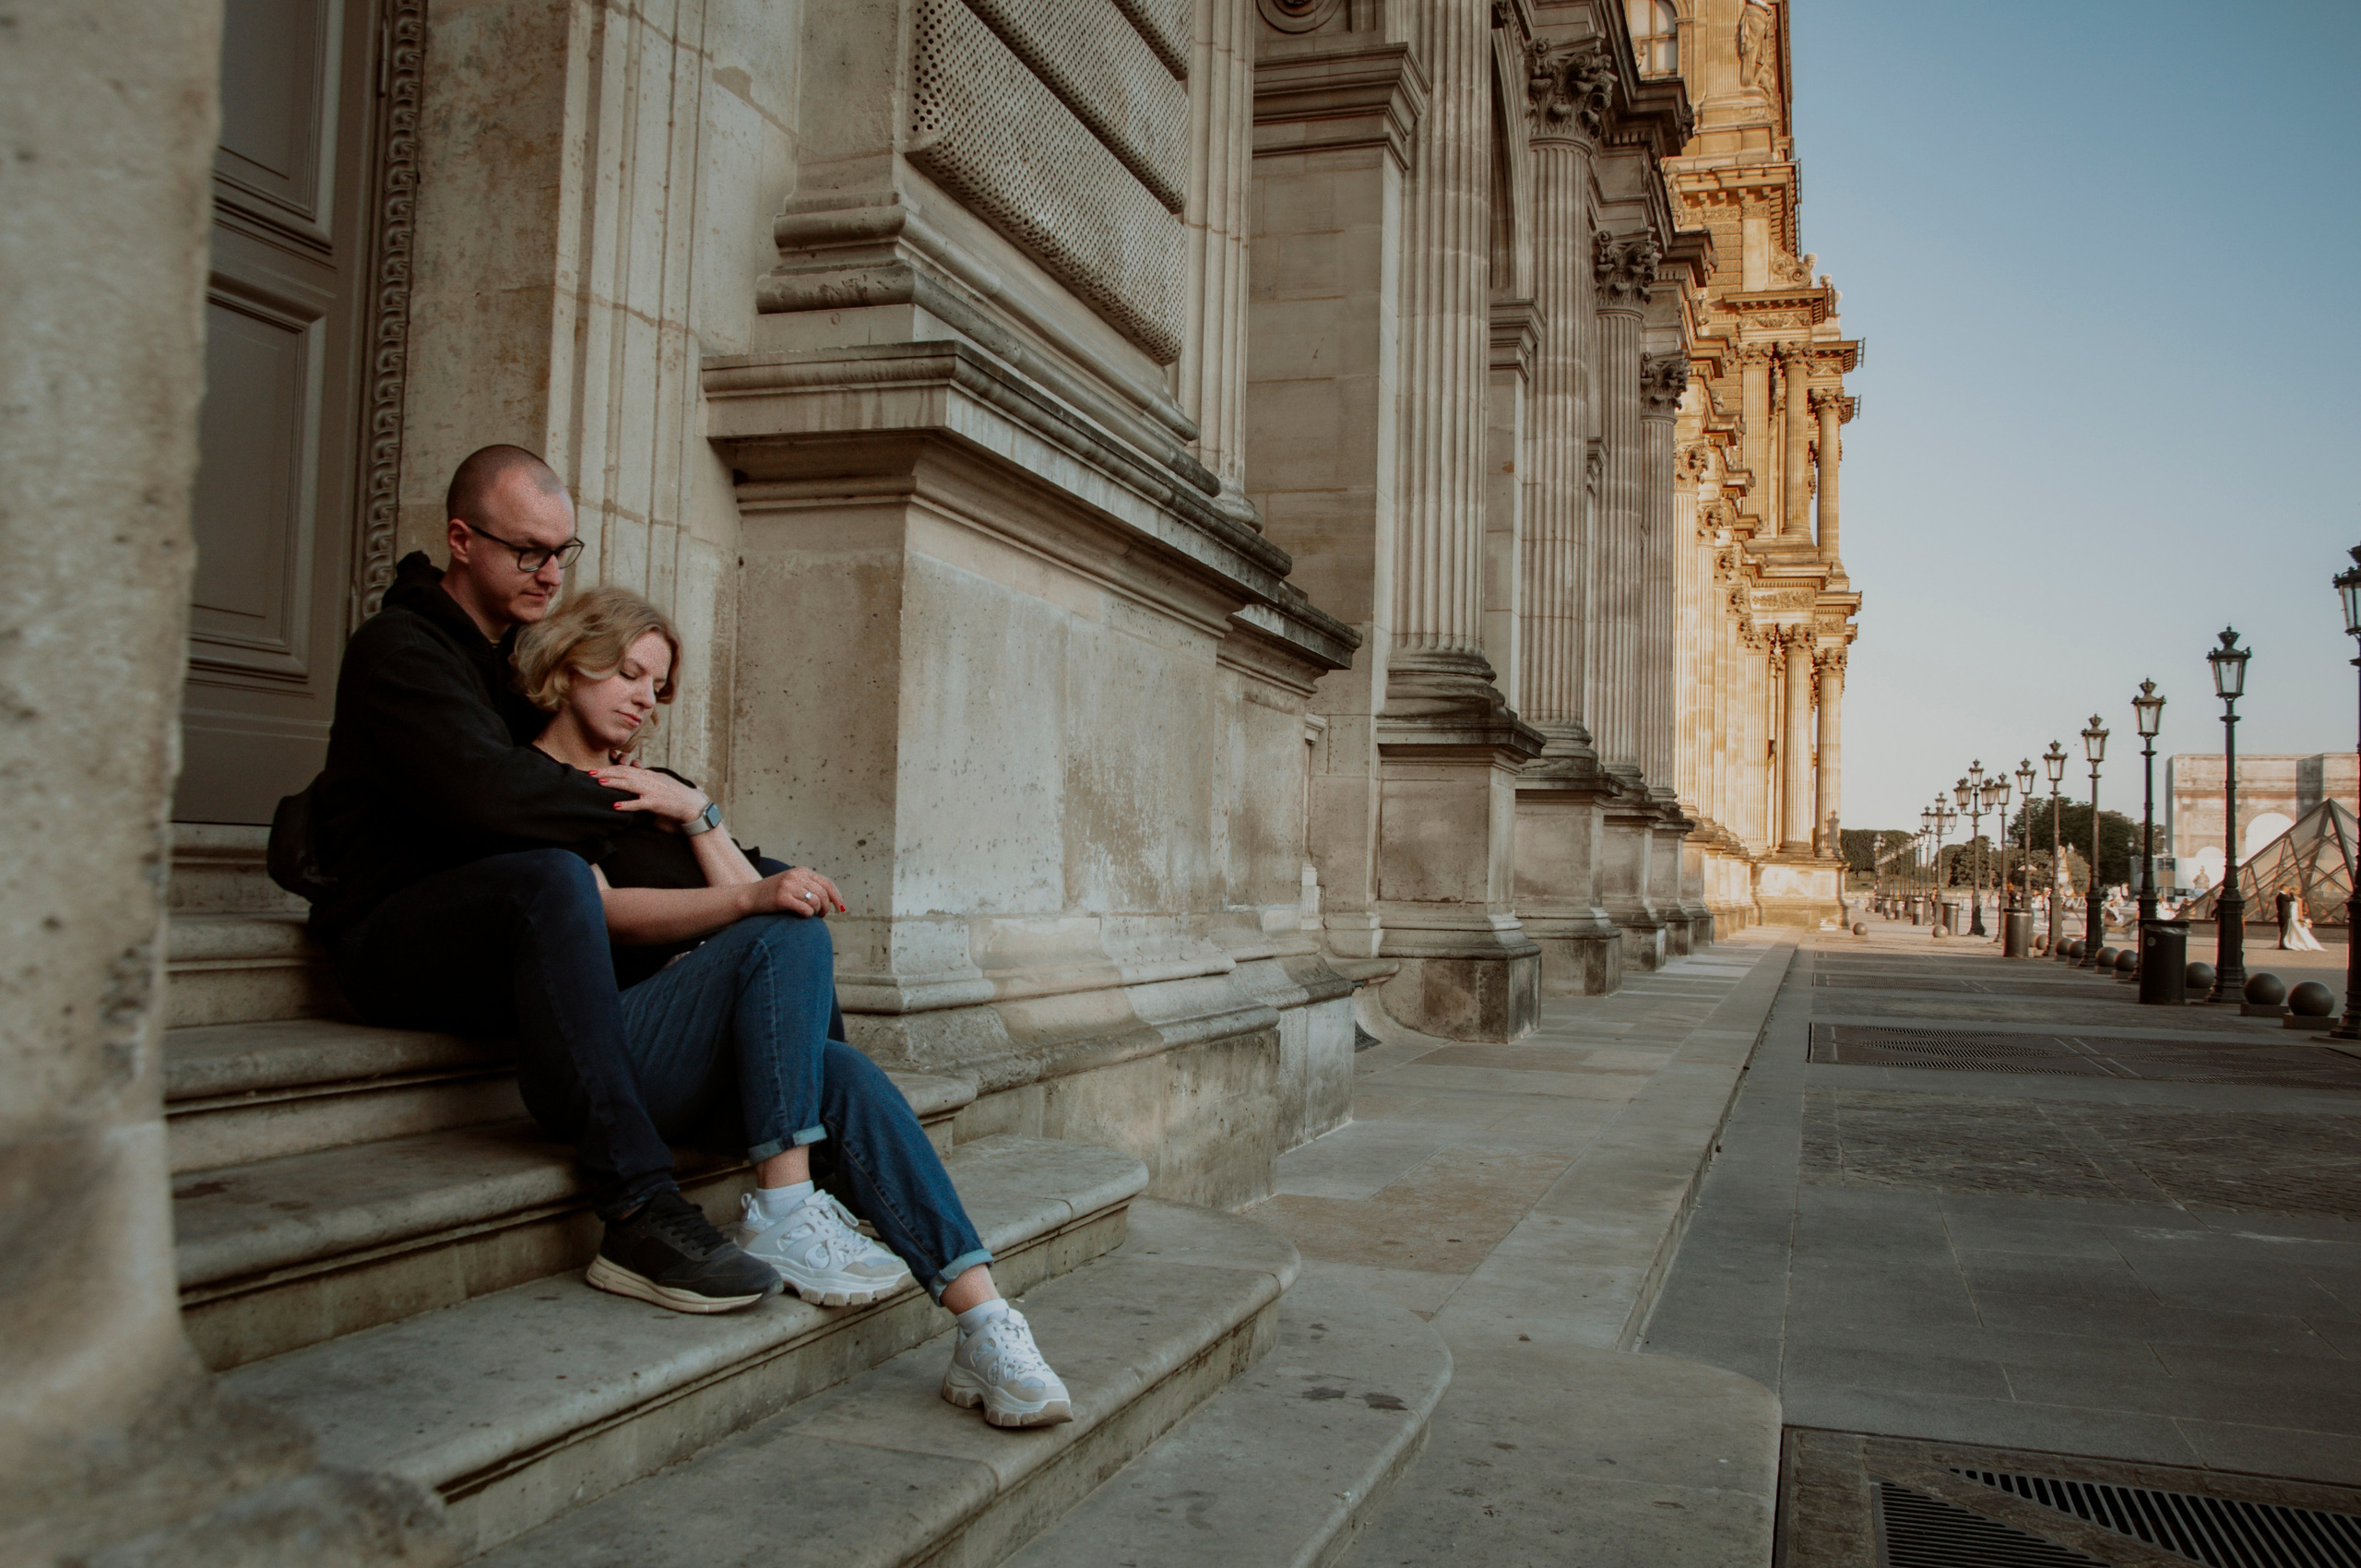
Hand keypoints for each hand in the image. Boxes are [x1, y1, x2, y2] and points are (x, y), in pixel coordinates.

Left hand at [588, 763, 707, 824]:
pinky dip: (627, 804)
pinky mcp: (656, 803)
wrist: (692, 805)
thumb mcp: (659, 783)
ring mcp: (652, 791)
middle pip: (624, 773)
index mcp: (648, 775)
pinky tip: (615, 805)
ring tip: (599, 782)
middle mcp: (649, 780)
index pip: (626, 768)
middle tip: (590, 773)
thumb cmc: (675, 795)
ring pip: (629, 784)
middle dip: (606, 772)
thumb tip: (632, 778)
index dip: (609, 768)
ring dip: (613, 783)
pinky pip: (638, 804)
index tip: (595, 769)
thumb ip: (645, 780)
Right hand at [740, 866, 844, 918]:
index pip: (826, 883)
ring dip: (816, 912)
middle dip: (826, 907)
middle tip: (822, 915)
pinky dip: (807, 915)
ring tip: (810, 914)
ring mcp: (788, 886)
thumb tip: (832, 899)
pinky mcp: (782, 898)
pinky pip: (805, 909)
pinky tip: (802, 915)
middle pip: (823, 893)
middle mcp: (795, 876)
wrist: (749, 897)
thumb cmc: (773, 894)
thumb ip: (808, 886)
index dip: (836, 896)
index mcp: (801, 871)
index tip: (841, 907)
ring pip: (816, 902)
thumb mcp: (792, 883)